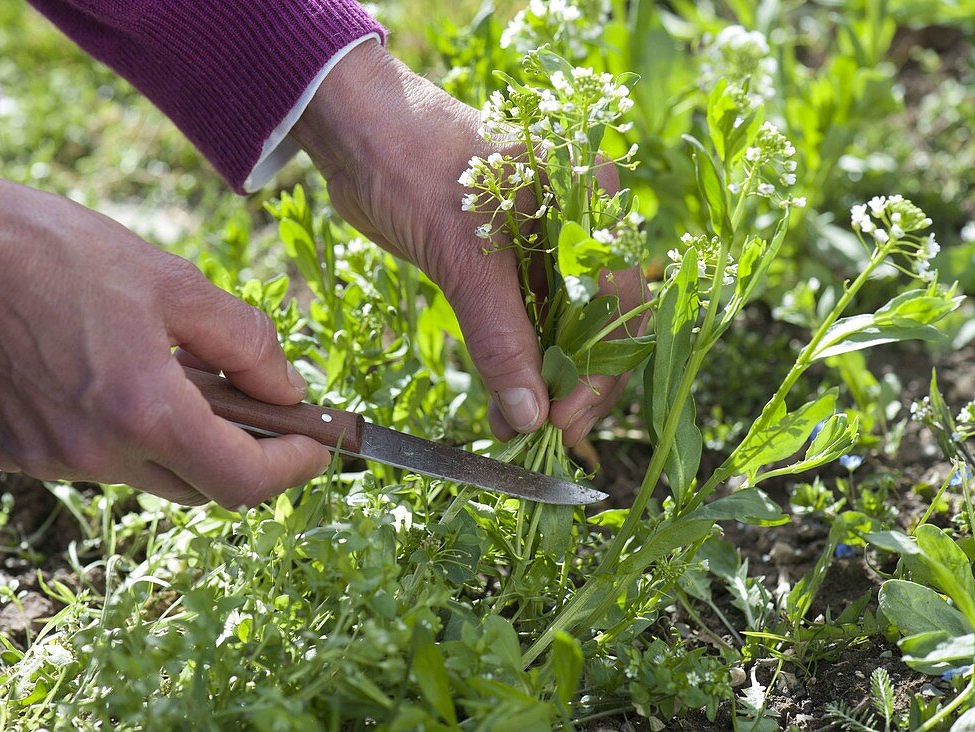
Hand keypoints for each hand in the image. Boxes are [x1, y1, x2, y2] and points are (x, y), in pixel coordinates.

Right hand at [0, 169, 329, 506]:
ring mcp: (51, 460)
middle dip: (238, 452)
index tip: (316, 446)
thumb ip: (247, 344)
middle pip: (199, 485)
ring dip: (175, 437)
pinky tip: (107, 377)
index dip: (291, 469)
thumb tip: (288, 392)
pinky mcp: (14, 452)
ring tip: (168, 372)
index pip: (244, 483)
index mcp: (145, 412)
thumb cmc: (63, 254)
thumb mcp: (177, 284)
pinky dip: (118, 431)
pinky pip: (92, 458)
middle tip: (253, 404)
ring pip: (146, 472)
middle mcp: (97, 454)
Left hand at [292, 43, 648, 445]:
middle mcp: (577, 227)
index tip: (561, 423)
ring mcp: (542, 249)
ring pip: (561, 332)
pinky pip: (525, 327)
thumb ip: (500, 335)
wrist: (353, 127)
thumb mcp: (462, 253)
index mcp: (589, 202)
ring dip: (542, 385)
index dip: (601, 370)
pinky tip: (502, 402)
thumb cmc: (413, 165)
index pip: (621, 304)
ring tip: (512, 430)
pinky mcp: (504, 268)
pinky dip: (516, 367)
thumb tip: (530, 415)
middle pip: (599, 325)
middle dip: (572, 386)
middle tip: (537, 438)